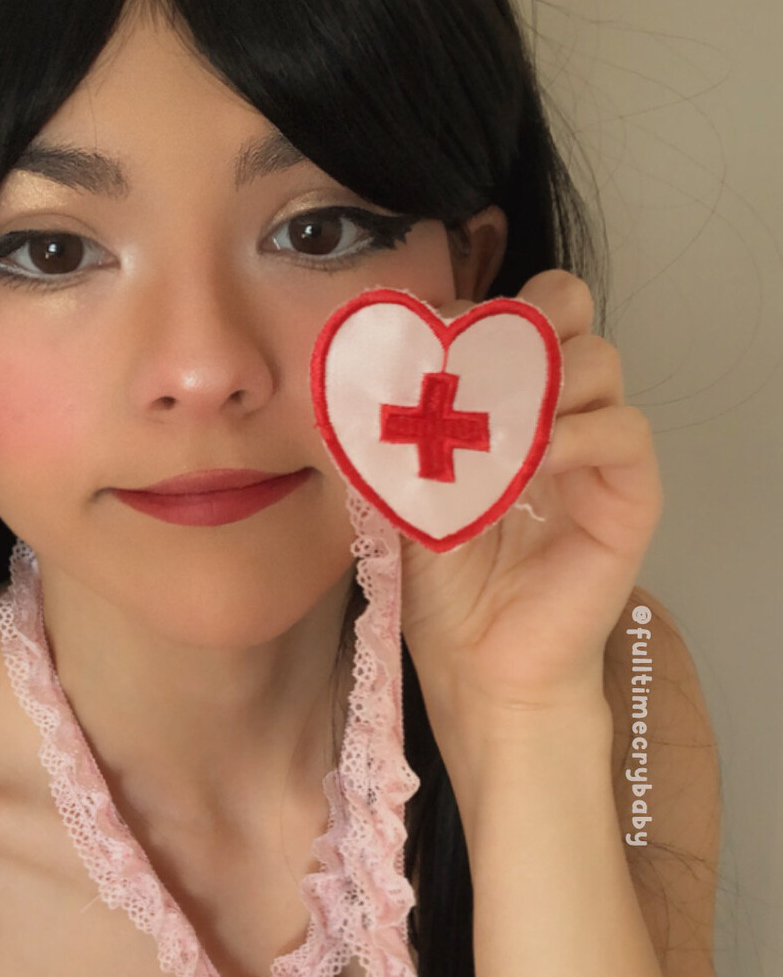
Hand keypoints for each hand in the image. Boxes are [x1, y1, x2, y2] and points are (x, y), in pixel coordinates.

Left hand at [399, 269, 662, 722]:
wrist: (479, 667)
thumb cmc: (444, 585)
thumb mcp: (399, 491)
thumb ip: (388, 432)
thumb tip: (346, 374)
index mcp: (510, 397)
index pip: (514, 310)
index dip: (472, 313)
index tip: (423, 350)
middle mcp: (561, 409)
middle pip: (569, 308)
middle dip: (518, 323)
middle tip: (469, 370)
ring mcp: (600, 448)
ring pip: (601, 359)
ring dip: (541, 378)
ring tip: (492, 426)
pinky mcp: (630, 495)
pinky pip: (625, 431)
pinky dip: (576, 433)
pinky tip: (530, 462)